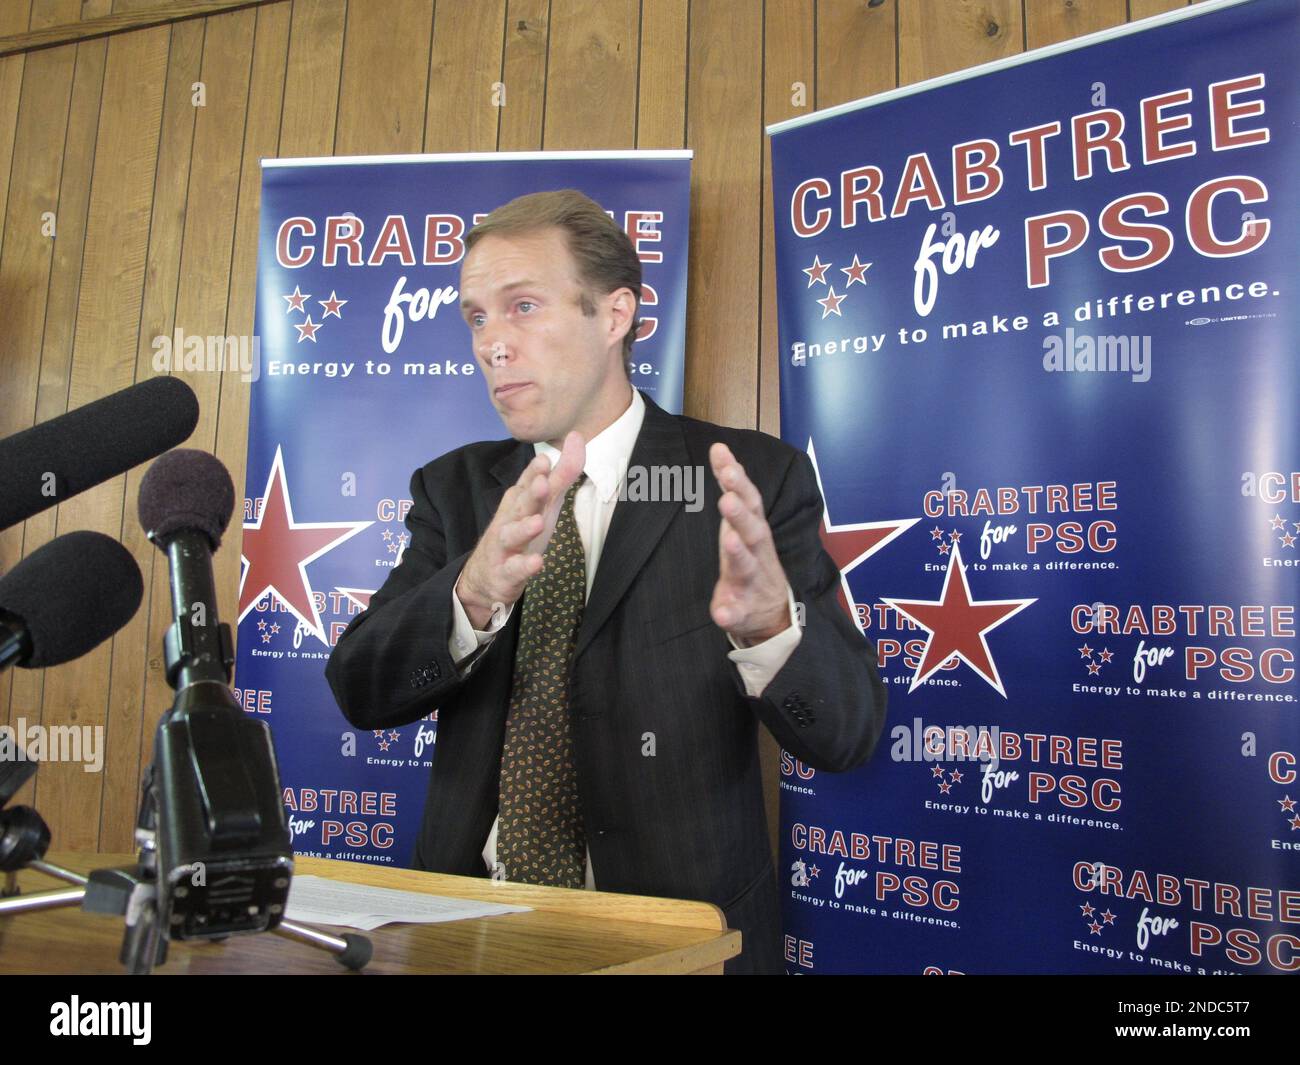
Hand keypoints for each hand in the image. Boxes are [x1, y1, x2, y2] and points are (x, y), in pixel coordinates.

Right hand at [456, 432, 584, 627]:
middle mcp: (510, 519)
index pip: (527, 482)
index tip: (545, 458)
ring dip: (524, 528)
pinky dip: (525, 566)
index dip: (535, 472)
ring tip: (538, 522)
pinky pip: (515, 569)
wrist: (485, 577)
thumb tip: (577, 438)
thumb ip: (562, 473)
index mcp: (519, 501)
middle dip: (531, 493)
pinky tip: (537, 562)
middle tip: (542, 481)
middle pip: (521, 504)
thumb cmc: (520, 534)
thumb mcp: (544, 502)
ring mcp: (506, 546)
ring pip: (512, 534)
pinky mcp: (505, 572)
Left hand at [708, 442, 791, 645]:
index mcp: (753, 531)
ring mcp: (751, 583)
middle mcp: (757, 554)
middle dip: (741, 515)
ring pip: (747, 567)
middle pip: (752, 531)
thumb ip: (731, 487)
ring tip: (729, 541)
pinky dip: (730, 612)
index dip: (737, 481)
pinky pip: (736, 613)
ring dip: (739, 554)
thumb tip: (718, 447)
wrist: (772, 613)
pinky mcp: (743, 610)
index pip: (748, 500)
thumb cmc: (751, 557)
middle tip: (727, 499)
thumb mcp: (742, 520)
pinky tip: (720, 612)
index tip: (725, 461)